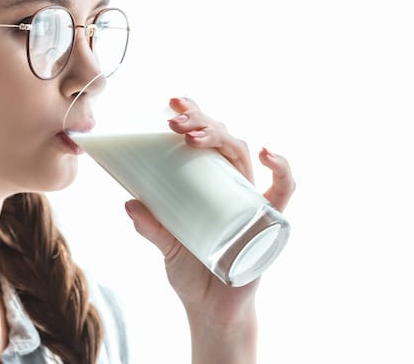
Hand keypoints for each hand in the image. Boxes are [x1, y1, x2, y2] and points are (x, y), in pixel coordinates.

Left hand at [123, 97, 295, 326]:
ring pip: (243, 155)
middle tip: (174, 120)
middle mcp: (232, 185)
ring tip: (194, 136)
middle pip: (223, 140)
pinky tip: (269, 153)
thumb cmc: (193, 273)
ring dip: (221, 138)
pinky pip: (284, 190)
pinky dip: (281, 169)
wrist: (213, 311)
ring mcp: (251, 199)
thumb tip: (130, 202)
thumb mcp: (167, 246)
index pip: (205, 140)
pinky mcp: (269, 220)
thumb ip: (151, 226)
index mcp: (209, 183)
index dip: (194, 115)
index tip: (172, 103)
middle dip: (200, 122)